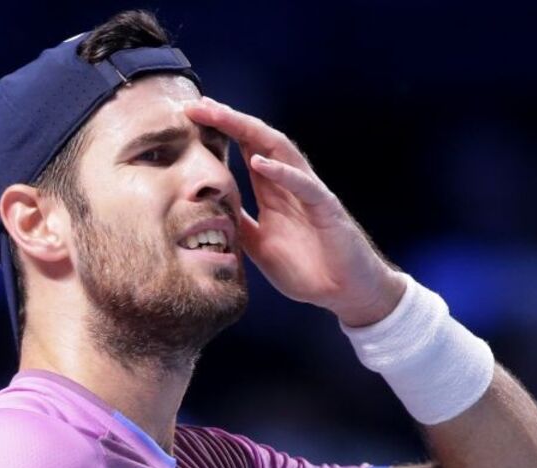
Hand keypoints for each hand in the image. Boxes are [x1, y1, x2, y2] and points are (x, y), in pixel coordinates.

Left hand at [184, 96, 405, 326]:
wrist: (345, 291)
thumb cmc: (308, 268)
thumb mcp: (259, 246)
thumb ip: (240, 225)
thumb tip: (208, 213)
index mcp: (274, 191)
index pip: (246, 150)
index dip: (221, 132)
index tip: (191, 117)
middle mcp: (291, 183)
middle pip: (259, 140)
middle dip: (229, 120)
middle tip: (199, 106)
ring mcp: (309, 192)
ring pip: (281, 151)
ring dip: (251, 132)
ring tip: (223, 117)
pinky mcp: (326, 208)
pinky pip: (304, 185)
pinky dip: (281, 172)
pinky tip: (258, 162)